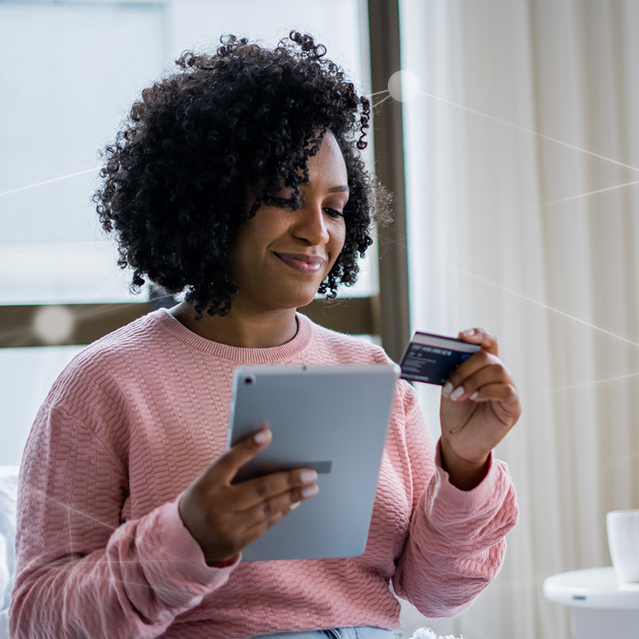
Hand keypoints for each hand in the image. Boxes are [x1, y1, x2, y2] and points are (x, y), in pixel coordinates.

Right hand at [178, 427, 318, 565]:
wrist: (185, 539)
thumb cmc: (204, 499)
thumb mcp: (208, 480)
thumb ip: (232, 467)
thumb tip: (267, 449)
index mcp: (206, 484)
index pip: (229, 461)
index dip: (248, 447)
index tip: (268, 434)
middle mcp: (216, 507)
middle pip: (259, 489)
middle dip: (288, 480)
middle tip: (310, 473)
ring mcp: (227, 527)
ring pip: (267, 509)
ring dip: (292, 496)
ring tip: (310, 488)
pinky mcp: (236, 543)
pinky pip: (265, 525)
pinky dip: (282, 511)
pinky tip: (294, 502)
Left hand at [439, 328, 520, 489]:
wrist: (459, 441)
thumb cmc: (456, 412)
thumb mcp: (450, 387)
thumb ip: (453, 371)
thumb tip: (450, 355)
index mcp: (483, 365)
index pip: (488, 341)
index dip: (478, 334)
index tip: (462, 335)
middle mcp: (499, 373)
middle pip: (488, 357)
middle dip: (465, 369)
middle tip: (449, 385)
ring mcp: (509, 389)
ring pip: (496, 371)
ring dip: (472, 381)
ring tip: (456, 395)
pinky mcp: (514, 407)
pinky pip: (506, 391)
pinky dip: (486, 391)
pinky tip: (473, 397)